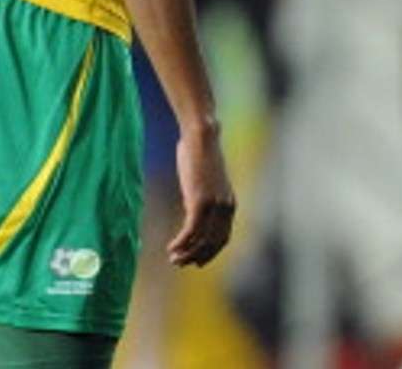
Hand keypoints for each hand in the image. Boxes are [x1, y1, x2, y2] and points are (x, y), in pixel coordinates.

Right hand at [169, 126, 235, 266]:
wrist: (201, 137)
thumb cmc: (200, 156)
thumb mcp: (205, 183)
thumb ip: (203, 199)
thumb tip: (192, 211)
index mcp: (230, 204)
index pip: (223, 238)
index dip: (210, 253)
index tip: (197, 262)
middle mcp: (226, 207)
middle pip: (213, 243)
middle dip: (196, 257)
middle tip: (179, 263)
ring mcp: (215, 205)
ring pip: (202, 240)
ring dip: (186, 253)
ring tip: (173, 258)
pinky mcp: (201, 201)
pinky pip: (191, 231)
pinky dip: (181, 243)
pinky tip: (171, 247)